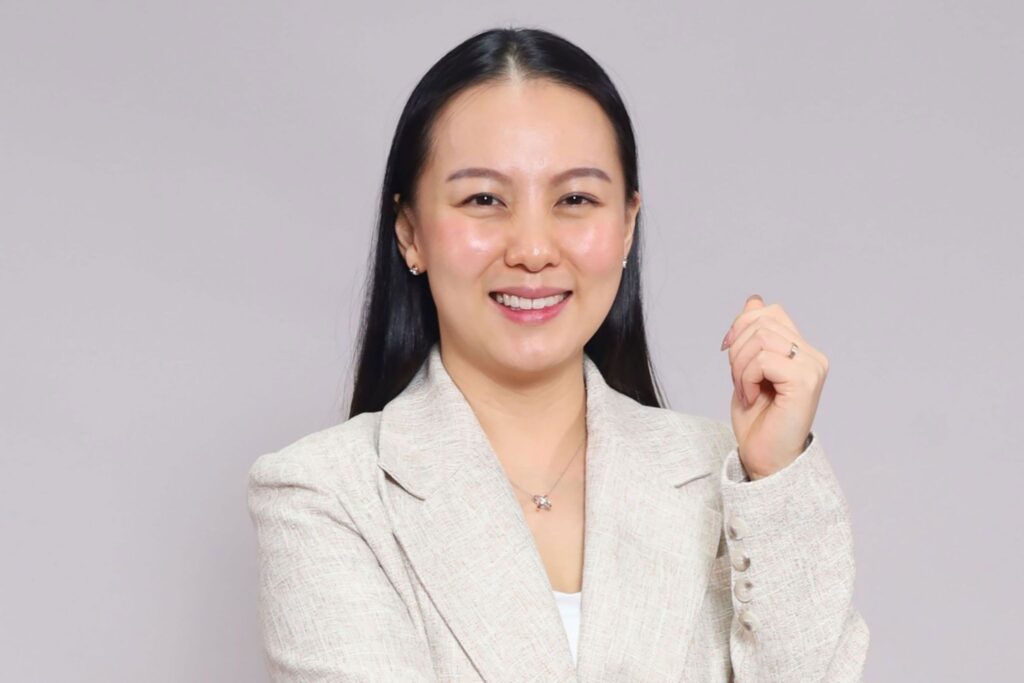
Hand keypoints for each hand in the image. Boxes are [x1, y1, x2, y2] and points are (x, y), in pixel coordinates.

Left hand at [720, 294, 827, 479]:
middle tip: (739, 381)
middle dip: (736, 350)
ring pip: (761, 338)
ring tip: (746, 391)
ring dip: (740, 366)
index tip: (729, 352)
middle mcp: (813, 356)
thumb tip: (754, 299)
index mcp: (801, 350)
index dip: (740, 326)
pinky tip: (751, 398)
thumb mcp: (746, 369)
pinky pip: (763, 359)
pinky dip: (746, 378)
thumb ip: (752, 336)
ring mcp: (812, 368)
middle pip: (761, 322)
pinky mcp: (805, 382)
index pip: (768, 312)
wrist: (764, 458)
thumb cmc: (757, 420)